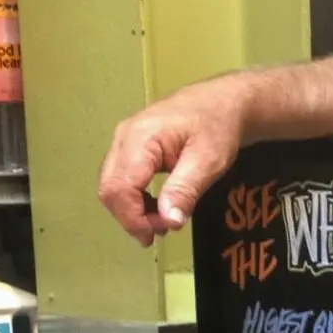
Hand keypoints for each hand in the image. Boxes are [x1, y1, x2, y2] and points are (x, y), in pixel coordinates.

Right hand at [97, 76, 246, 245]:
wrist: (222, 102)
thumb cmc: (217, 126)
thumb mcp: (209, 160)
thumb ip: (185, 190)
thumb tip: (168, 221)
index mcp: (141, 137)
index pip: (120, 187)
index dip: (134, 217)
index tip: (161, 231)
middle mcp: (124, 137)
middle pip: (110, 189)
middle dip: (131, 217)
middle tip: (161, 231)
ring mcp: (124, 140)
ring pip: (112, 185)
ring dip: (132, 210)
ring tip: (162, 222)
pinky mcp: (129, 146)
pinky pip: (121, 178)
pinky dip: (134, 198)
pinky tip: (155, 207)